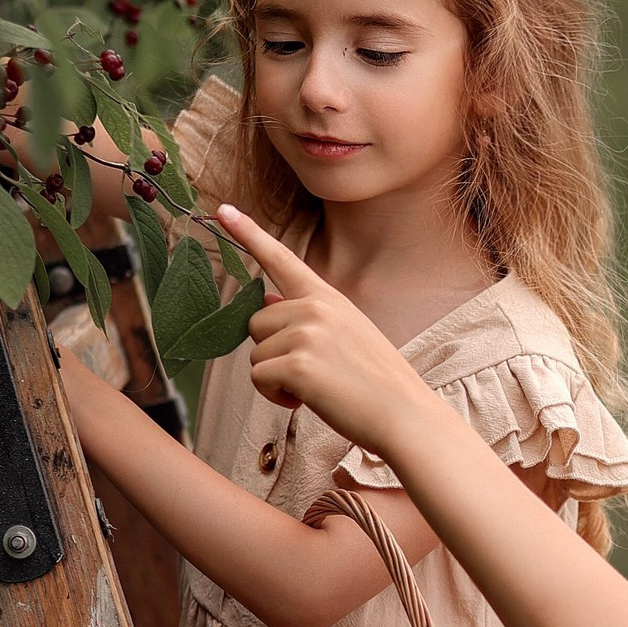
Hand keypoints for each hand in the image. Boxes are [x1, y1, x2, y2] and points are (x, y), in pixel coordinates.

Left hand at [217, 205, 433, 450]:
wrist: (405, 415)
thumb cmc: (377, 383)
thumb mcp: (346, 335)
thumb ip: (304, 316)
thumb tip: (265, 302)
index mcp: (328, 298)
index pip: (282, 259)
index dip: (248, 234)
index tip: (222, 211)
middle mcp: (314, 308)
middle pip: (256, 323)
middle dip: (273, 352)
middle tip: (312, 372)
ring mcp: (306, 334)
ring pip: (255, 354)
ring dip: (275, 378)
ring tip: (316, 388)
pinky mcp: (297, 364)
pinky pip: (259, 379)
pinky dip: (275, 396)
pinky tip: (307, 400)